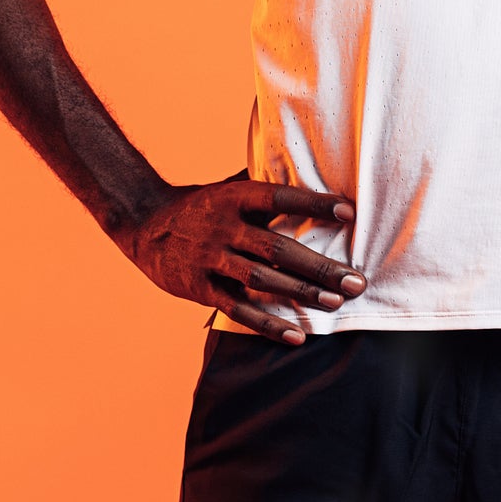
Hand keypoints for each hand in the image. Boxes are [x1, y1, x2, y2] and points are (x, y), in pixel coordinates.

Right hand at [113, 177, 365, 343]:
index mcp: (234, 197)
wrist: (144, 224)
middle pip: (278, 248)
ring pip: (262, 280)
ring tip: (337, 303)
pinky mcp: (200, 288)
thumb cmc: (200, 204)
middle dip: (320, 266)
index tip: (349, 212)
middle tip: (356, 281)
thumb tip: (308, 166)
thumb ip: (263, 184)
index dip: (313, 203)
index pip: (279, 197)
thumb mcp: (228, 186)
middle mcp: (224, 227)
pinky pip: (238, 309)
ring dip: (302, 293)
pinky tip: (297, 335)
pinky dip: (268, 324)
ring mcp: (211, 259)